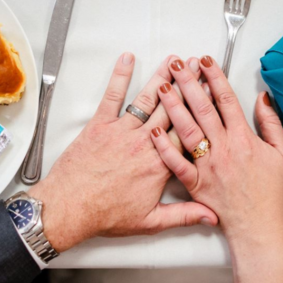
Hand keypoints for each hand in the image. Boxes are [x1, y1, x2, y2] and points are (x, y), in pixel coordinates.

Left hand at [30, 53, 217, 251]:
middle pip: (172, 110)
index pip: (189, 135)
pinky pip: (112, 96)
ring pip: (148, 100)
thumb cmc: (105, 215)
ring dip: (162, 78)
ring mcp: (121, 132)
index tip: (213, 97)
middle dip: (188, 86)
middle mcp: (144, 144)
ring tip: (175, 60)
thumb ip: (183, 216)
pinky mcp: (100, 125)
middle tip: (199, 68)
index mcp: (159, 166)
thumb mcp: (150, 222)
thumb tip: (210, 216)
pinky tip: (127, 59)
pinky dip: (120, 76)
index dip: (202, 113)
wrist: (70, 209)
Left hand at [149, 55, 282, 249]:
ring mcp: (206, 166)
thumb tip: (263, 99)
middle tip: (177, 63)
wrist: (258, 228)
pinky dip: (163, 146)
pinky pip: (175, 163)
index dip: (215, 77)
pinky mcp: (194, 183)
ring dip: (173, 106)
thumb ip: (272, 125)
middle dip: (189, 82)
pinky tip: (152, 129)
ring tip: (161, 85)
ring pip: (186, 129)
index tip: (205, 60)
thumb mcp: (282, 155)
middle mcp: (223, 149)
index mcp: (244, 139)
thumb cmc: (271, 194)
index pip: (226, 100)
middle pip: (202, 108)